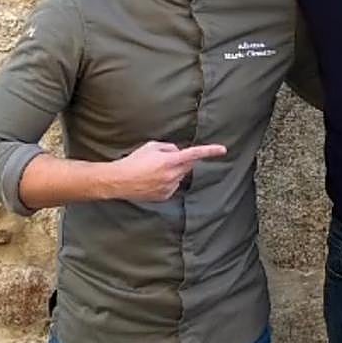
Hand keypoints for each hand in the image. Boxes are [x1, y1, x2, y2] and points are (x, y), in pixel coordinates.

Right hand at [101, 141, 226, 201]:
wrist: (119, 181)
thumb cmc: (134, 161)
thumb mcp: (151, 146)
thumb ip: (169, 147)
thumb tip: (177, 152)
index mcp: (170, 160)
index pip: (194, 154)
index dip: (210, 151)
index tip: (222, 150)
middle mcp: (173, 175)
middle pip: (188, 165)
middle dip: (182, 160)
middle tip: (165, 159)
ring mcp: (169, 187)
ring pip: (180, 176)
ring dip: (173, 172)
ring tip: (154, 171)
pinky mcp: (165, 196)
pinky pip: (172, 186)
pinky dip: (167, 182)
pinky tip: (152, 180)